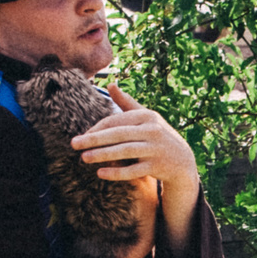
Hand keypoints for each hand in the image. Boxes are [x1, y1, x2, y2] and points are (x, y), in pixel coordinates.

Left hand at [75, 87, 199, 199]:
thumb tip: (110, 84)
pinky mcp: (157, 166)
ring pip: (124, 151)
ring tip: (84, 158)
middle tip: (74, 144)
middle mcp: (152, 131)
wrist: (182, 160)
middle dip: (94, 140)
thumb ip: (127, 103)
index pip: (116, 121)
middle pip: (118, 135)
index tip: (82, 136)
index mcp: (146, 116)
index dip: (97, 129)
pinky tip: (100, 173)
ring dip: (102, 154)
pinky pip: (133, 170)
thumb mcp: (146, 117)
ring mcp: (155, 149)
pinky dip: (116, 173)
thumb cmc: (157, 135)